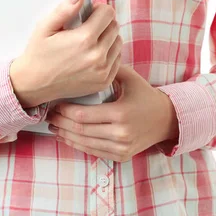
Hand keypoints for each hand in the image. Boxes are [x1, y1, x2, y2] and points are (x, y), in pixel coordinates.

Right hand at [10, 0, 122, 107]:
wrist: (35, 84)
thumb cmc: (39, 55)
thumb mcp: (45, 27)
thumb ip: (64, 10)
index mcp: (84, 39)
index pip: (108, 13)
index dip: (99, 9)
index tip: (90, 13)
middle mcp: (97, 56)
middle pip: (115, 26)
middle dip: (104, 22)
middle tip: (88, 26)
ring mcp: (102, 70)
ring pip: (118, 42)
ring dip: (108, 37)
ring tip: (90, 41)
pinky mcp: (105, 80)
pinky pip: (117, 59)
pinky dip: (109, 53)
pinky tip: (93, 54)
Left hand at [44, 64, 178, 161]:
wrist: (166, 119)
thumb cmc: (145, 95)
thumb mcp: (131, 78)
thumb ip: (109, 68)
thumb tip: (85, 59)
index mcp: (121, 113)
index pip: (83, 115)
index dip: (64, 112)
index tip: (55, 104)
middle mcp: (121, 133)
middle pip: (80, 131)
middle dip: (61, 123)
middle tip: (49, 116)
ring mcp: (121, 148)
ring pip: (85, 144)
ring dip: (66, 136)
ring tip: (54, 127)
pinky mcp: (122, 156)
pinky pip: (94, 152)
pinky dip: (78, 145)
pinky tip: (68, 137)